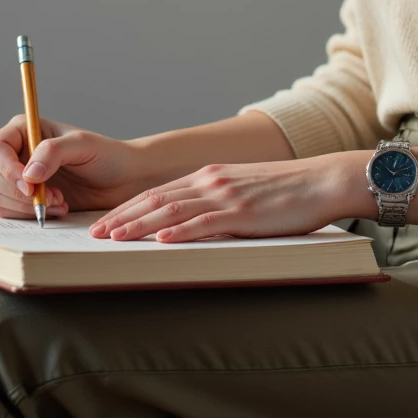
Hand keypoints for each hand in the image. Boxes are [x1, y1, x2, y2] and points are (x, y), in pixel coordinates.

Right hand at [0, 115, 147, 218]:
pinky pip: (7, 213)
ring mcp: (17, 178)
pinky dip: (28, 215)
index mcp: (25, 130)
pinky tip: (57, 209)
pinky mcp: (22, 201)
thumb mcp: (84, 146)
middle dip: (16, 191)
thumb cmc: (106, 156)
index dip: (6, 168)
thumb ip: (54, 152)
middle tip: (52, 196)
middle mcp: (15, 152)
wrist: (122, 181)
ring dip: (25, 205)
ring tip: (59, 201)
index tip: (30, 185)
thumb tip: (28, 173)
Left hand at [88, 154, 357, 242]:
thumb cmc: (288, 192)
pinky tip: (160, 241)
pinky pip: (205, 223)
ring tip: (114, 239)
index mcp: (210, 176)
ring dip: (139, 226)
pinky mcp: (244, 212)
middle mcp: (211, 181)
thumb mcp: (244, 192)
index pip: (158, 192)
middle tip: (94, 236)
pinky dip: (179, 232)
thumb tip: (193, 224)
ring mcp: (226, 195)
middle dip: (122, 218)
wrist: (323, 180)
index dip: (127, 209)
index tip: (104, 225)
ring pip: (172, 211)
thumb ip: (218, 203)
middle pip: (156, 200)